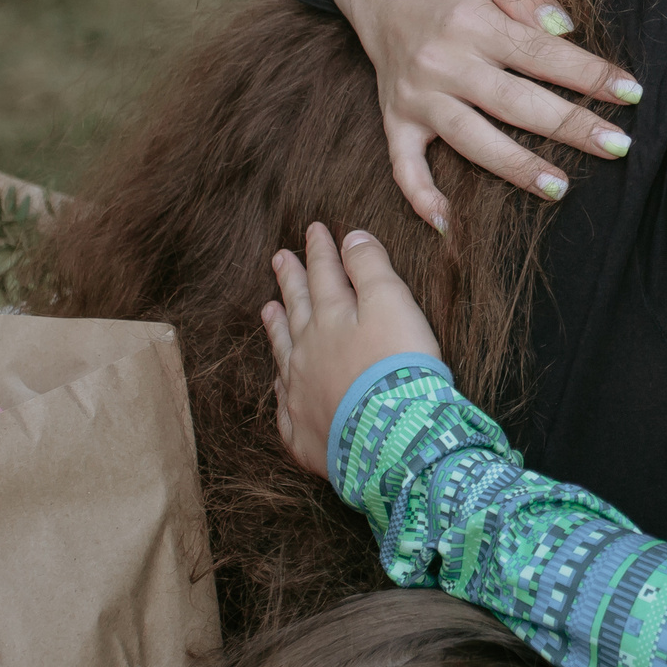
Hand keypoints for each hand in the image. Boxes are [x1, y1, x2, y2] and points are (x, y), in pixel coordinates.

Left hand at [261, 223, 442, 478]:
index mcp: (330, 317)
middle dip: (291, 281)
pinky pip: (285, 407)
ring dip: (277, 328)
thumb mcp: (392, 302)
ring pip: (283, 352)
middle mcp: (306, 351)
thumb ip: (370, 267)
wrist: (390, 437)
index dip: (320, 250)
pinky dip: (282, 390)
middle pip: (296, 308)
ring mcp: (300, 393)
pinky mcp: (304, 433)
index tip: (314, 229)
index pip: (323, 274)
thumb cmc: (397, 365)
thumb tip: (351, 237)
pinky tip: (280, 385)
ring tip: (268, 309)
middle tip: (279, 259)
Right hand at [321, 0, 641, 227]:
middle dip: (569, 125)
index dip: (588, 74)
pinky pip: (403, 165)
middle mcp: (443, 62)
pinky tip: (448, 223)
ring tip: (561, 187)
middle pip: (514, 102)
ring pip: (470, 139)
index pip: (540, 52)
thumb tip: (563, 27)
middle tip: (617, 146)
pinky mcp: (394, 119)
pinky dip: (420, 196)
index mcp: (471, 22)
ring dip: (516, 167)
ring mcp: (417, 96)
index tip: (631, 93)